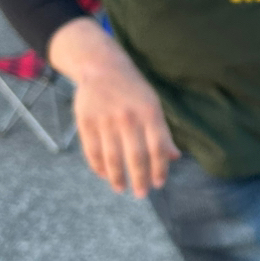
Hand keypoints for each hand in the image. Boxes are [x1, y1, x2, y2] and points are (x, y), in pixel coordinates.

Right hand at [48, 17, 179, 197]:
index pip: (158, 148)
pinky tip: (104, 174)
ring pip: (112, 157)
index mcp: (149, 112)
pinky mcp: (86, 121)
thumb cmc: (133, 89)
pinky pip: (92, 151)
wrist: (101, 66)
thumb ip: (162, 132)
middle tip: (141, 194)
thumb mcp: (153, 104)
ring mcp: (105, 120)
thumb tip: (174, 157)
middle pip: (136, 156)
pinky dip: (98, 166)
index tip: (159, 183)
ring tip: (121, 188)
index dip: (159, 169)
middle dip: (140, 179)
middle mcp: (128, 117)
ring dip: (117, 177)